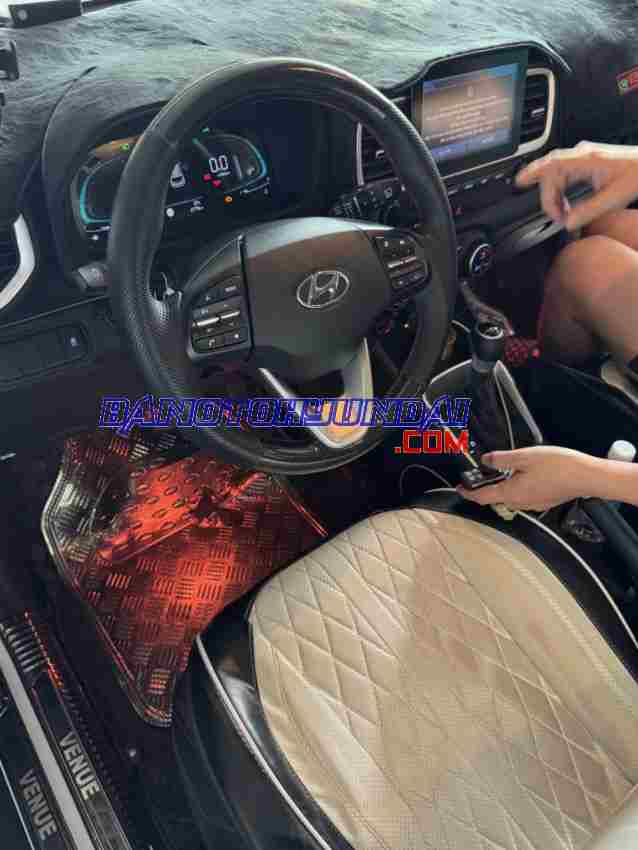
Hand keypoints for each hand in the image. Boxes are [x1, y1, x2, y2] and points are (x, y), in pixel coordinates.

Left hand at [457, 446, 600, 511]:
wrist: (586, 476)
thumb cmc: (559, 467)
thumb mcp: (524, 457)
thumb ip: (501, 459)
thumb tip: (486, 460)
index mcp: (511, 493)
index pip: (482, 497)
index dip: (468, 492)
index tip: (460, 488)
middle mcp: (521, 502)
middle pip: (496, 497)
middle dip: (487, 486)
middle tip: (483, 472)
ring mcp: (533, 504)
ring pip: (511, 496)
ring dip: (504, 485)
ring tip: (506, 469)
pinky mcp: (544, 501)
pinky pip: (525, 496)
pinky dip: (519, 486)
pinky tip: (526, 474)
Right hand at [516, 142, 637, 230]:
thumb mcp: (615, 198)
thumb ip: (589, 211)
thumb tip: (568, 223)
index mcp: (586, 159)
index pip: (550, 167)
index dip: (534, 178)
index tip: (531, 195)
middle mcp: (582, 155)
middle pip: (549, 172)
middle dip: (547, 196)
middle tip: (555, 217)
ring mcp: (583, 157)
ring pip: (554, 173)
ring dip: (553, 194)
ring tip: (560, 212)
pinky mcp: (586, 162)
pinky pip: (563, 173)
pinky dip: (559, 189)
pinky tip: (563, 202)